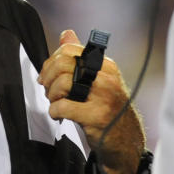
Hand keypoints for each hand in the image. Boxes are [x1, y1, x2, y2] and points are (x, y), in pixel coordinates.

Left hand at [38, 29, 144, 173]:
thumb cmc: (109, 109)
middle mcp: (106, 77)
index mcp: (106, 65)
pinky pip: (63, 107)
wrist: (126, 139)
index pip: (70, 49)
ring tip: (55, 103)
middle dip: (48, 77)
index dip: (51, 61)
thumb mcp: (98, 80)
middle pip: (63, 64)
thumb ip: (82, 57)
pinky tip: (59, 115)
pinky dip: (54, 111)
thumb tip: (67, 34)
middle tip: (47, 89)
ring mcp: (103, 96)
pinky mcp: (96, 116)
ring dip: (51, 95)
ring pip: (62, 83)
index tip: (47, 74)